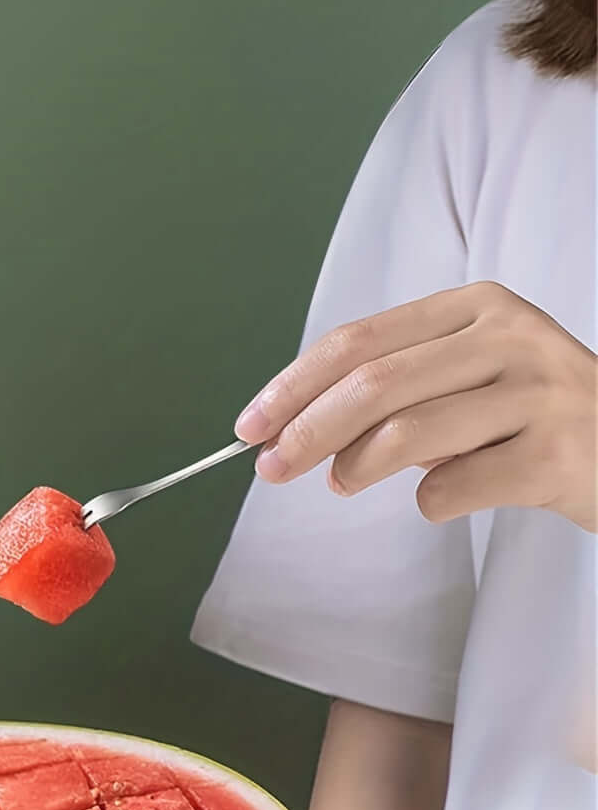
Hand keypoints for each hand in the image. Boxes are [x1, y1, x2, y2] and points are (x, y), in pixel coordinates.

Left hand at [235, 282, 596, 530]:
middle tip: (270, 468)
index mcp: (476, 306)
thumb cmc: (529, 416)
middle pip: (374, 383)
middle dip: (307, 430)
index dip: (294, 386)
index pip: (359, 340)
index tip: (250, 426)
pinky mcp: (559, 453)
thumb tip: (292, 427)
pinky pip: (456, 486)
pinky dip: (429, 502)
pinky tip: (439, 499)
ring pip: (409, 431)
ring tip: (342, 483)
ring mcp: (541, 392)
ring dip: (356, 466)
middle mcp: (511, 337)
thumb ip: (393, 389)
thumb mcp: (466, 377)